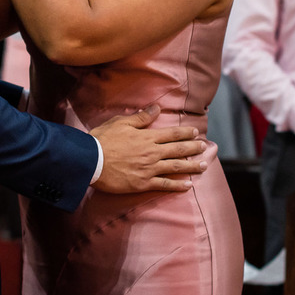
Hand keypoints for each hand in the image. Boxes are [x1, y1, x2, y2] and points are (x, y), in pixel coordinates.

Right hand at [90, 104, 206, 193]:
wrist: (90, 161)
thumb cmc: (102, 140)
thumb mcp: (121, 123)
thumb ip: (141, 118)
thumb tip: (156, 108)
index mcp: (147, 137)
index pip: (172, 134)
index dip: (185, 133)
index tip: (195, 132)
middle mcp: (152, 152)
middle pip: (178, 150)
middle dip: (193, 148)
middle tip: (204, 147)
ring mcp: (149, 169)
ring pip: (176, 167)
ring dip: (192, 166)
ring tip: (204, 165)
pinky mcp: (143, 183)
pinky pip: (164, 185)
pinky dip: (177, 185)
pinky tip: (188, 186)